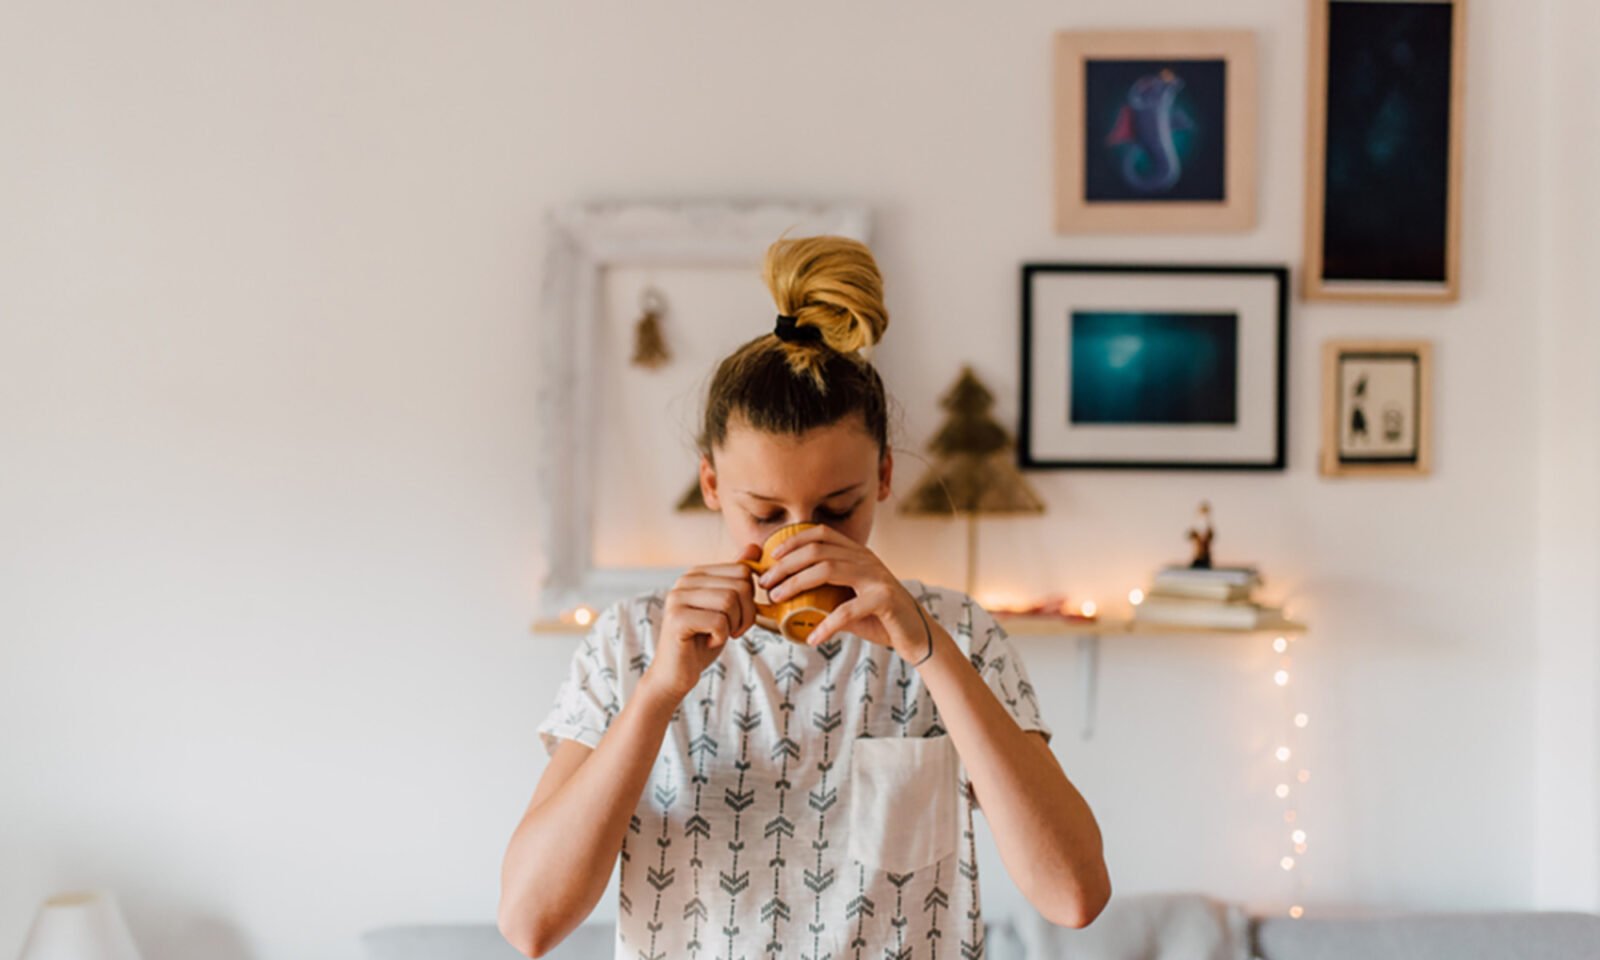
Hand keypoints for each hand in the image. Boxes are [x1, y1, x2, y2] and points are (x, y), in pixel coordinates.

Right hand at [644, 543, 761, 700]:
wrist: (676, 674)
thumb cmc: (703, 640)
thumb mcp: (726, 607)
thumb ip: (736, 579)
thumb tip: (754, 547)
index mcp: (697, 573)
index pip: (743, 571)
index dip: (750, 599)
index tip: (738, 617)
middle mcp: (685, 580)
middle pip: (740, 585)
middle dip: (746, 614)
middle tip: (732, 630)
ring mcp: (678, 597)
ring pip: (731, 601)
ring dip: (734, 625)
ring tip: (719, 635)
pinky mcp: (677, 618)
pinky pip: (719, 621)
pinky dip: (721, 637)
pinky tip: (707, 641)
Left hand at [755, 525, 927, 659]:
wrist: (917, 636)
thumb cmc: (879, 619)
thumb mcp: (849, 601)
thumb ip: (825, 595)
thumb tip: (786, 600)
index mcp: (858, 554)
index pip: (821, 534)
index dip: (793, 540)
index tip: (771, 556)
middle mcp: (866, 559)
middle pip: (817, 551)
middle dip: (786, 564)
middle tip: (765, 582)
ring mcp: (876, 577)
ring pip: (827, 570)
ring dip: (796, 584)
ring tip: (776, 598)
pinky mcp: (885, 599)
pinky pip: (848, 610)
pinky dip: (826, 625)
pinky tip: (812, 638)